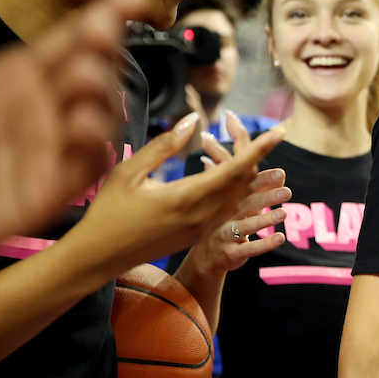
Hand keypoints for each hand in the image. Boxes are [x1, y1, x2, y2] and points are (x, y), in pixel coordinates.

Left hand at [0, 0, 151, 241]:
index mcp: (27, 71)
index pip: (81, 35)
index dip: (111, 11)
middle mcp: (48, 106)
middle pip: (97, 68)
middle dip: (105, 48)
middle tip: (100, 29)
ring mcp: (55, 146)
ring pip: (101, 115)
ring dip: (100, 95)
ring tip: (81, 78)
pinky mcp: (54, 187)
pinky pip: (88, 164)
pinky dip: (91, 145)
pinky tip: (80, 125)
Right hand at [71, 111, 283, 276]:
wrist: (99, 256)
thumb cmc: (108, 211)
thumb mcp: (129, 173)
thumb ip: (164, 146)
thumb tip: (194, 120)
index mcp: (187, 197)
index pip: (235, 168)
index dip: (259, 148)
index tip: (279, 132)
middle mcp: (201, 216)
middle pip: (243, 183)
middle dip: (261, 159)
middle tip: (275, 136)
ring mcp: (201, 228)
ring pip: (238, 198)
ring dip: (255, 178)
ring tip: (268, 159)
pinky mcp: (197, 235)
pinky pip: (227, 210)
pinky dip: (239, 193)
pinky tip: (242, 181)